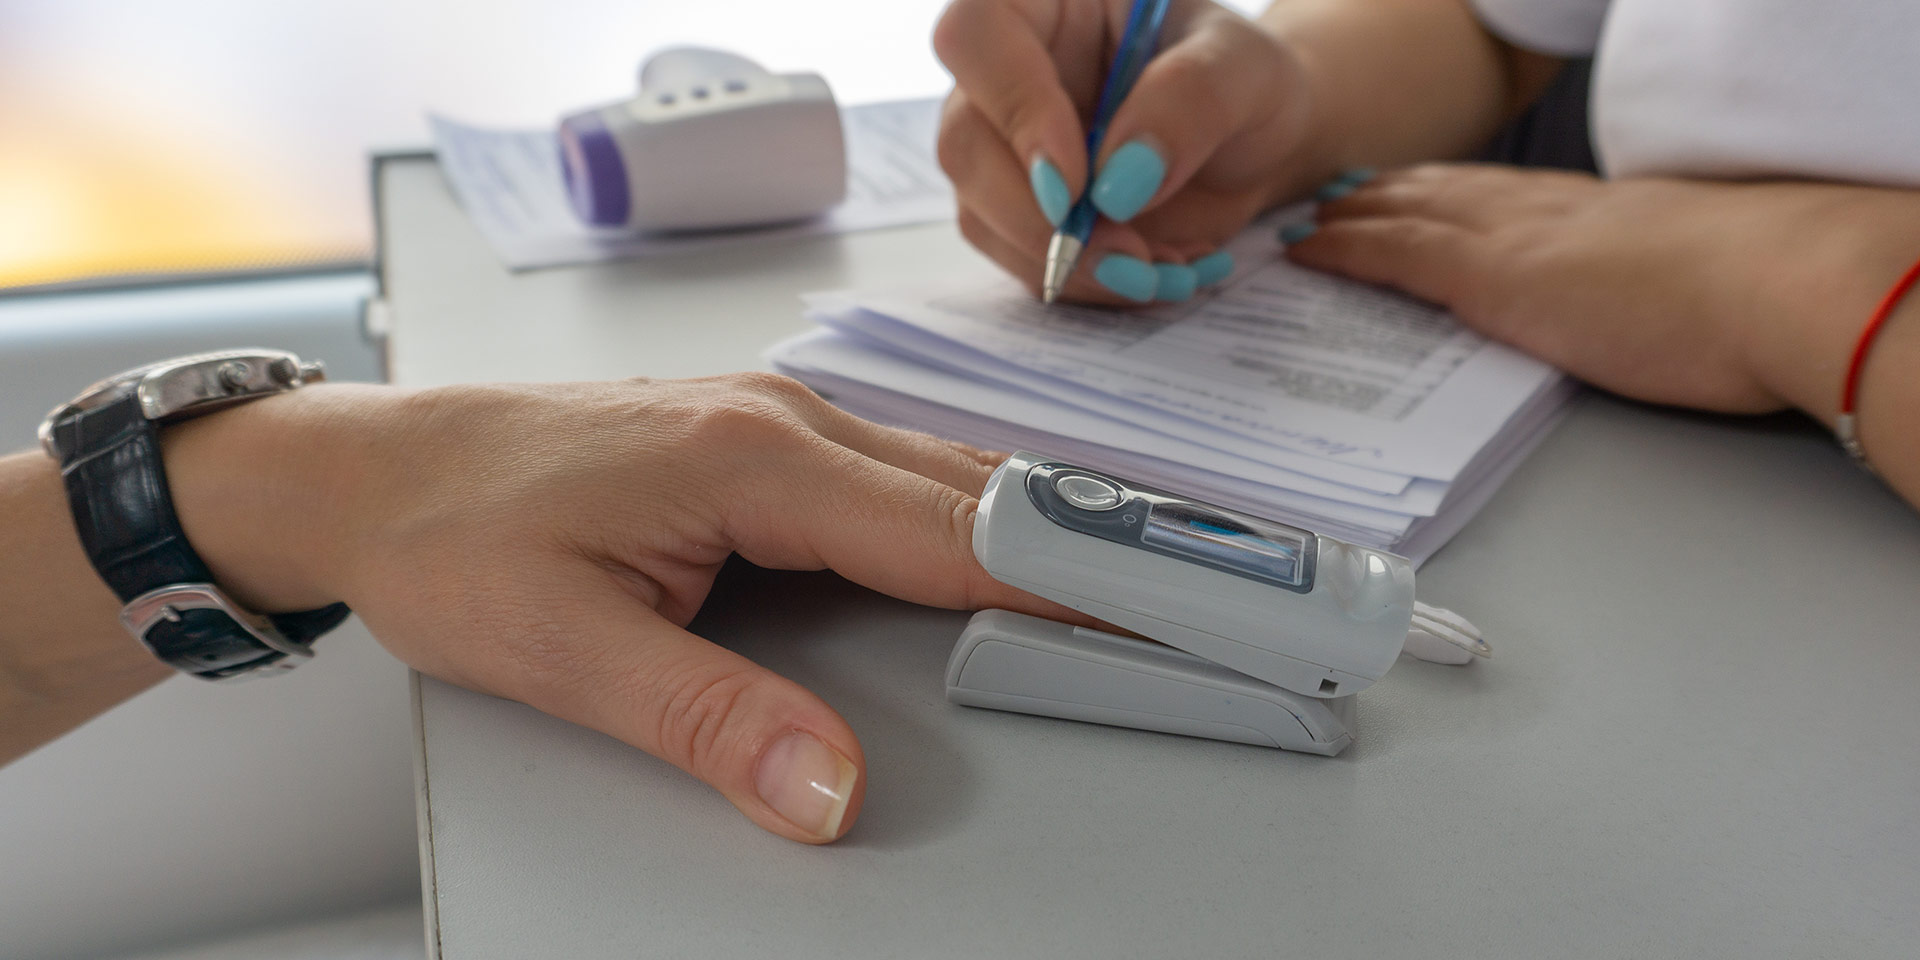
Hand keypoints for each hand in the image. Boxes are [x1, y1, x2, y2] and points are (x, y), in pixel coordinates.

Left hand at [161, 375, 1079, 843]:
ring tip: (1138, 586)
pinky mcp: (764, 442)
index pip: (953, 529)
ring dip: (1042, 527)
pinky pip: (902, 474)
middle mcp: (783, 420)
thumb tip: (829, 790)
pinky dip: (976, 516)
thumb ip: (707, 719)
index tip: (1167, 613)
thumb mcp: (563, 650)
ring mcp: (777, 421)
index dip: (1072, 578)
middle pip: (980, 490)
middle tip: (1201, 605)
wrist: (369, 470)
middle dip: (1094, 548)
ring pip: (950, 475)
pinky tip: (1005, 550)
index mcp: (752, 457)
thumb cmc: (450, 533)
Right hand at [934, 0, 1315, 303]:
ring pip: (981, 213)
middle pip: (963, 142)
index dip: (1014, 109)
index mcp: (1046, 3)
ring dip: (1065, 263)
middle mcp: (1009, 72)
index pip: (978, 35)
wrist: (1256, 145)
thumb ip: (1189, 102)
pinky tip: (1152, 274)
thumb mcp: (1245, 71)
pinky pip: (1022, 259)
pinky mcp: (1023, 212)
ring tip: (1154, 270)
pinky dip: (1085, 282)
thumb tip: (1118, 181)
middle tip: (1124, 252)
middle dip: (1038, 217)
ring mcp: (1006, 147)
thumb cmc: (1246, 82)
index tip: (1075, 182)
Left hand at [1284, 165, 1919, 413]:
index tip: (1410, 197)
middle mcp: (1539, 211)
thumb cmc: (1756, 296)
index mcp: (1589, 213)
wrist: (1773, 285)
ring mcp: (1507, 237)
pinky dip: (1342, 250)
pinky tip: (1306, 252)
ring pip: (1402, 213)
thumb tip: (1653, 302)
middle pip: (1438, 193)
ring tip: (1302, 224)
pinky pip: (1392, 254)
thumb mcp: (1688, 278)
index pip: (1496, 197)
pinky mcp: (1486, 276)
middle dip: (1382, 198)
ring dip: (1347, 217)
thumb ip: (1649, 281)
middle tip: (1332, 204)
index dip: (1444, 196)